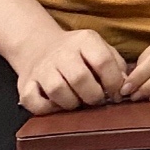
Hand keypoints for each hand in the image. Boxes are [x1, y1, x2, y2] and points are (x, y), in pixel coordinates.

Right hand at [13, 27, 127, 114]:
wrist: (39, 47)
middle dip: (93, 96)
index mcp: (84, 40)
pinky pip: (35, 103)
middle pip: (80, 78)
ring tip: (78, 101)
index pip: (103, 62)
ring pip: (58, 91)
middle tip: (97, 100)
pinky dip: (48, 109)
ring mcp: (42, 68)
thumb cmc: (78, 54)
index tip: (117, 93)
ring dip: (72, 103)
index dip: (113, 82)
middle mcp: (62, 52)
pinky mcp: (25, 84)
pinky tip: (57, 105)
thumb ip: (115, 64)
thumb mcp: (100, 48)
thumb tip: (124, 87)